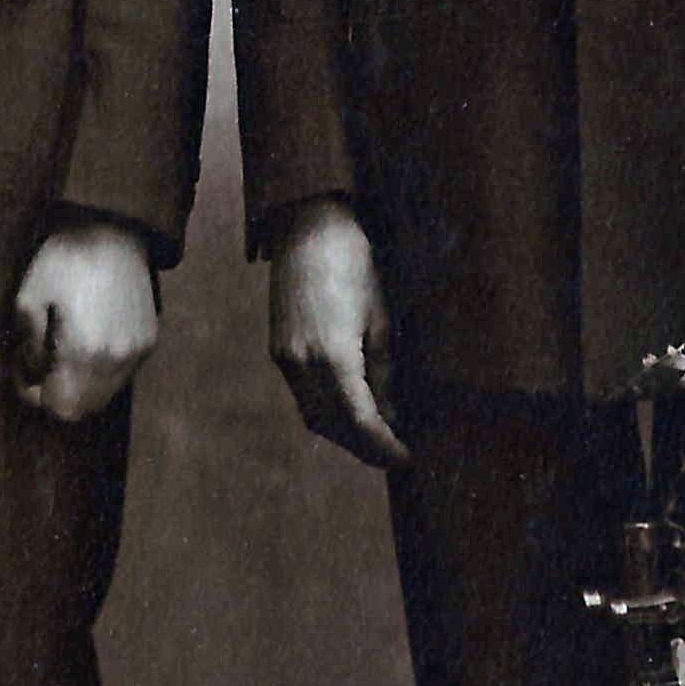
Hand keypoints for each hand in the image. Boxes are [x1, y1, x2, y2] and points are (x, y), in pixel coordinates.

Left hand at [4, 218, 160, 423]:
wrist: (114, 230)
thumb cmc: (65, 260)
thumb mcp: (28, 298)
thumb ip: (27, 347)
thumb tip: (31, 375)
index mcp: (85, 352)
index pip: (60, 407)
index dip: (36, 395)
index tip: (25, 370)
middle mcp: (117, 360)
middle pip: (83, 408)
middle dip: (58, 393)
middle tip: (41, 363)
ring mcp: (138, 351)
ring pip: (104, 394)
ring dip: (80, 384)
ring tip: (64, 351)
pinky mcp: (149, 339)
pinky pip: (121, 373)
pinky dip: (101, 369)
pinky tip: (87, 339)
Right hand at [264, 200, 408, 470]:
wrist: (309, 228)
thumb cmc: (355, 264)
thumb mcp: (381, 319)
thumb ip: (383, 373)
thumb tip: (391, 416)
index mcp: (332, 356)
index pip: (360, 422)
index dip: (384, 446)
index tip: (407, 457)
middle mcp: (301, 362)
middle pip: (332, 426)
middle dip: (364, 447)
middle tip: (394, 454)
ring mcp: (284, 357)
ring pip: (313, 415)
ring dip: (343, 433)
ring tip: (376, 436)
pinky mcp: (278, 349)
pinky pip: (302, 395)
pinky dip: (326, 410)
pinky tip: (349, 408)